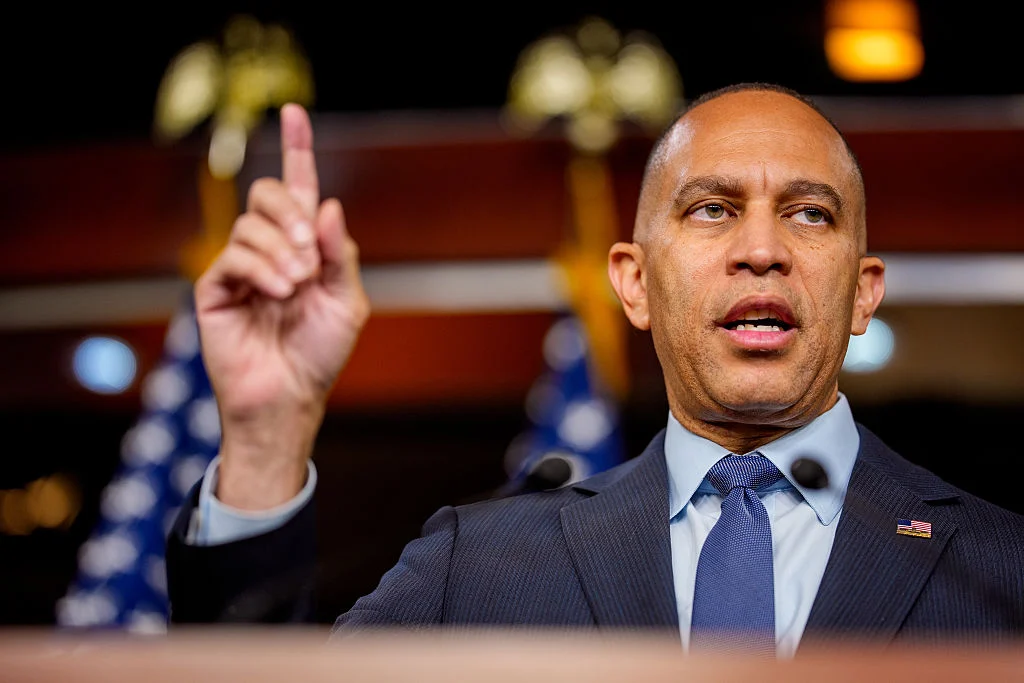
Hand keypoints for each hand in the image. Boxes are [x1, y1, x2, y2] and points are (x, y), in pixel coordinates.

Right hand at [195, 104, 368, 509]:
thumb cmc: (321, 352)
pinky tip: (278, 292)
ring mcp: (241, 267)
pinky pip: (232, 256)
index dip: (298, 150)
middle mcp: (270, 249)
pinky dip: (260, 268)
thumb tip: (325, 203)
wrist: (293, 396)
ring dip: (281, 251)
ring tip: (295, 286)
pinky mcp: (216, 288)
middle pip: (268, 195)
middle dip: (290, 214)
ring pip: (251, 225)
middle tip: (309, 256)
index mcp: (304, 247)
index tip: (295, 112)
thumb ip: (338, 252)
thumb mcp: (347, 300)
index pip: (298, 188)